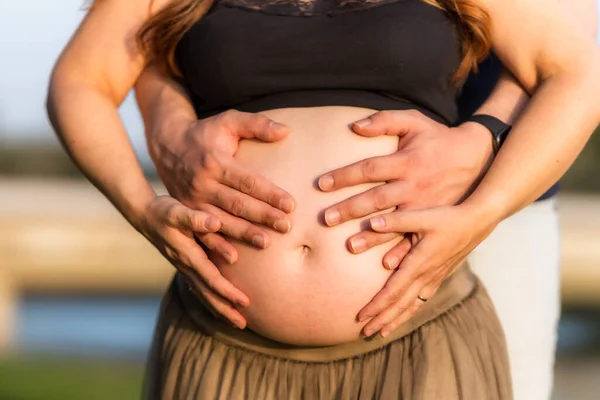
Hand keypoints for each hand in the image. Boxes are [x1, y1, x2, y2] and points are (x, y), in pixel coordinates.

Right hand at [138, 195, 249, 327]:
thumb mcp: (177, 211)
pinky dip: (210, 299)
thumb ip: (195, 218)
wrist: (143, 215)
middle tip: (243, 325)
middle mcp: (186, 266)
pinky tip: (218, 306)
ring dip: (219, 308)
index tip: (246, 302)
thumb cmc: (162, 211)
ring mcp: (184, 268)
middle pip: (207, 294)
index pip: (211, 279)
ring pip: (203, 293)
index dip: (228, 292)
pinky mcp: (184, 264)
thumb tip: (215, 223)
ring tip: (236, 322)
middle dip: (225, 310)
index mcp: (188, 255)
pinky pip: (199, 287)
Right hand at [149, 109, 295, 262]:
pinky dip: (218, 246)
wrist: (168, 145)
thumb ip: (256, 124)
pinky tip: (234, 258)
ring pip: (222, 221)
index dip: (270, 193)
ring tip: (267, 243)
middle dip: (263, 216)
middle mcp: (202, 184)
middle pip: (238, 204)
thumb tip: (285, 131)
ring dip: (245, 233)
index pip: (248, 181)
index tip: (291, 204)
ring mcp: (192, 201)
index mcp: (215, 162)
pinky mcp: (187, 212)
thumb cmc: (206, 133)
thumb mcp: (228, 121)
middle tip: (286, 226)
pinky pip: (203, 233)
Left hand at [318, 110, 494, 265]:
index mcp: (407, 162)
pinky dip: (402, 252)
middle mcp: (414, 186)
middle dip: (350, 209)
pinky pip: (416, 239)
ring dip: (372, 237)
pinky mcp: (433, 220)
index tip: (321, 184)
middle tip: (326, 219)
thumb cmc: (438, 138)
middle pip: (376, 199)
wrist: (478, 157)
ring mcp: (425, 206)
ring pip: (394, 224)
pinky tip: (387, 265)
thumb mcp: (415, 121)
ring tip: (350, 246)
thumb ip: (385, 120)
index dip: (344, 175)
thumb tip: (355, 126)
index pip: (369, 169)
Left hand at [357, 204, 497, 336]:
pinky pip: (422, 300)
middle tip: (364, 333)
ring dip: (395, 320)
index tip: (361, 317)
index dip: (376, 306)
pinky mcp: (440, 275)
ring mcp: (435, 278)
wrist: (477, 222)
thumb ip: (395, 221)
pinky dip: (410, 311)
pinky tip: (404, 315)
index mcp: (419, 264)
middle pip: (400, 306)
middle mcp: (427, 276)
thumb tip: (372, 222)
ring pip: (412, 306)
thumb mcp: (421, 216)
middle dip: (381, 320)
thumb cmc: (448, 217)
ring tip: (381, 333)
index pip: (393, 292)